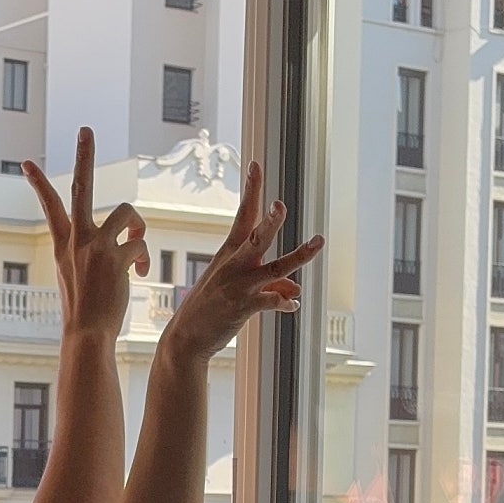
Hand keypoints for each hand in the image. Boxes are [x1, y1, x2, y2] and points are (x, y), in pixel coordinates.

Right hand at [25, 126, 147, 339]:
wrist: (86, 336)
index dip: (38, 183)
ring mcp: (94, 247)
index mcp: (62, 245)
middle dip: (83, 156)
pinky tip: (142, 274)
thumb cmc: (85, 313)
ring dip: (138, 226)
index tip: (27, 163)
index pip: (49, 206)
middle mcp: (75, 240)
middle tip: (85, 130)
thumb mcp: (74, 280)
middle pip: (80, 187)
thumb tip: (107, 247)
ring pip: (125, 213)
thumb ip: (85, 257)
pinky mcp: (115, 257)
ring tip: (137, 250)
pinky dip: (144, 258)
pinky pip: (139, 242)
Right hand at [165, 160, 321, 364]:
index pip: (243, 215)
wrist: (185, 337)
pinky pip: (272, 301)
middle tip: (281, 205)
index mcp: (229, 253)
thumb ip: (270, 286)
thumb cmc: (209, 309)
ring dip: (298, 256)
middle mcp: (235, 265)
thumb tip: (296, 290)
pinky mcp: (243, 307)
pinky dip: (286, 302)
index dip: (251, 190)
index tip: (256, 165)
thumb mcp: (236, 290)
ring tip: (317, 242)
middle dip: (271, 221)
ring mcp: (239, 286)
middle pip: (257, 237)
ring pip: (274, 268)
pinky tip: (294, 305)